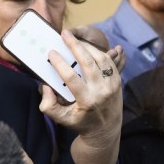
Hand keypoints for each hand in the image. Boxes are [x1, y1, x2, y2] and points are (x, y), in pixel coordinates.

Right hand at [40, 30, 121, 163]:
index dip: (60, 64)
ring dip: (87, 46)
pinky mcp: (118, 80)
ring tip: (74, 39)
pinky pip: (108, 61)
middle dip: (75, 46)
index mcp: (87, 101)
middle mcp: (102, 92)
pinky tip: (87, 48)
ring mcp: (112, 85)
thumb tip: (45, 86)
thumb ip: (48, 105)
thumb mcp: (61, 119)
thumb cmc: (81, 122)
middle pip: (88, 63)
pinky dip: (98, 51)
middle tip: (64, 33)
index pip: (72, 78)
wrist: (106, 129)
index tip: (51, 53)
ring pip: (100, 58)